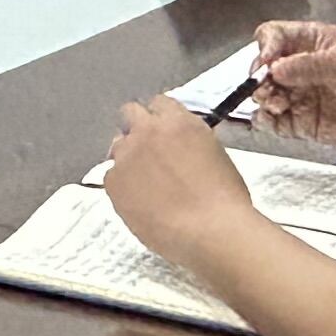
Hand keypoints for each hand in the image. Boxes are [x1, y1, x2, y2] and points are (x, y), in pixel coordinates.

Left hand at [102, 97, 254, 263]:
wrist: (212, 231)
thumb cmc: (224, 202)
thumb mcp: (214, 155)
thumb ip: (189, 142)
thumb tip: (179, 148)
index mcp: (179, 121)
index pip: (159, 104)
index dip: (160, 119)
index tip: (162, 132)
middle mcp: (148, 131)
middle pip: (130, 114)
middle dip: (136, 129)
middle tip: (147, 153)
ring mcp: (127, 154)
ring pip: (117, 147)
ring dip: (129, 160)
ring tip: (146, 186)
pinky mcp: (113, 181)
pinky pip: (111, 178)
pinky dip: (122, 188)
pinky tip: (141, 204)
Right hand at [246, 19, 335, 156]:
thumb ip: (306, 65)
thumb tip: (273, 69)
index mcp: (310, 42)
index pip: (274, 36)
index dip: (266, 46)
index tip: (267, 61)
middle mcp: (300, 67)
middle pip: (264, 67)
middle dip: (260, 77)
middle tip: (267, 88)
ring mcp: (301, 96)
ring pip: (266, 95)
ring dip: (263, 99)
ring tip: (277, 104)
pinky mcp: (304, 123)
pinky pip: (275, 122)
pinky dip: (266, 121)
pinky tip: (271, 119)